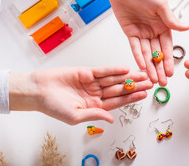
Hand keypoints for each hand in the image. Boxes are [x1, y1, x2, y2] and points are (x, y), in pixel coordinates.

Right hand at [10, 66, 152, 124]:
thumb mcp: (74, 116)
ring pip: (114, 79)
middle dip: (135, 86)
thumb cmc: (53, 106)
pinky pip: (103, 71)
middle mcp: (96, 94)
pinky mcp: (87, 72)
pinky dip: (114, 70)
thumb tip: (111, 119)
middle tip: (150, 82)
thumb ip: (94, 115)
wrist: (38, 90)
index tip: (144, 94)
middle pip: (120, 90)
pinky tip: (125, 69)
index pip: (118, 102)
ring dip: (128, 77)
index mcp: (95, 107)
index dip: (131, 98)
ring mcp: (93, 83)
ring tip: (143, 74)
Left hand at [98, 0, 188, 85]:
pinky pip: (135, 48)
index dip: (169, 60)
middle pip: (157, 54)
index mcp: (164, 26)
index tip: (171, 72)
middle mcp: (154, 32)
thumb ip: (171, 19)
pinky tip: (142, 66)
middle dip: (160, 68)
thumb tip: (186, 28)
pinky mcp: (130, 34)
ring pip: (146, 54)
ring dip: (150, 67)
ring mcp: (142, 34)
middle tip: (162, 82)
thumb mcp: (160, 5)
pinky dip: (138, 57)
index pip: (167, 47)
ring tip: (152, 79)